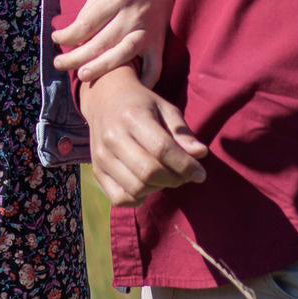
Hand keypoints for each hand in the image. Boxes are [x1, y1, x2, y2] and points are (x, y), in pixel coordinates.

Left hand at [53, 0, 173, 87]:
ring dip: (101, 67)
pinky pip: (154, 66)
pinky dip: (144, 81)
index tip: (55, 39)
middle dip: (76, 56)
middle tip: (59, 64)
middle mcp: (132, 15)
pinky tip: (128, 89)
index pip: (87, 23)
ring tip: (82, 76)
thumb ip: (89, 12)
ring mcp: (147, 31)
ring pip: (123, 54)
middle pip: (101, 42)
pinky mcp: (159, 43)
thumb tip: (72, 37)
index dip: (68, 35)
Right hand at [81, 68, 209, 206]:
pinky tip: (148, 185)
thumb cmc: (141, 104)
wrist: (105, 99)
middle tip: (185, 175)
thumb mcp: (165, 109)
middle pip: (149, 172)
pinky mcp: (97, 170)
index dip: (185, 166)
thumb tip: (200, 154)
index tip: (201, 174)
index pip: (162, 149)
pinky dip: (138, 199)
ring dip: (159, 188)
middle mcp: (113, 137)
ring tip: (167, 177)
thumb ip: (182, 132)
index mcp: (132, 116)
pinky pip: (119, 198)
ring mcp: (101, 155)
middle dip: (175, 179)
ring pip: (136, 188)